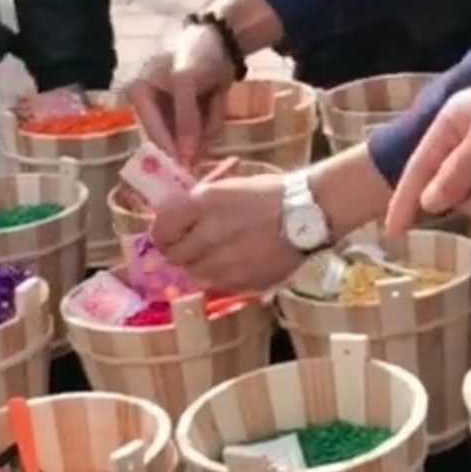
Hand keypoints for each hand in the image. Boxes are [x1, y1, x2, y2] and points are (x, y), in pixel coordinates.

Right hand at [124, 23, 235, 165]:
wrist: (221, 42)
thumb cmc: (196, 54)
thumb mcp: (186, 82)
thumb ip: (185, 118)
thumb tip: (185, 156)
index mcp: (138, 94)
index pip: (152, 132)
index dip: (169, 152)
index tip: (185, 171)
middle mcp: (149, 108)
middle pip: (170, 141)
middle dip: (193, 136)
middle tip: (207, 126)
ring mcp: (171, 116)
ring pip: (190, 140)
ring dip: (207, 125)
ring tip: (213, 96)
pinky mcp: (189, 119)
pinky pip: (204, 134)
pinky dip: (214, 120)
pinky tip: (216, 99)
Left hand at [151, 172, 303, 293]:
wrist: (308, 214)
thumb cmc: (269, 194)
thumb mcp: (227, 187)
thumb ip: (197, 205)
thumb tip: (174, 220)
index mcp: (203, 203)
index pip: (161, 229)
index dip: (161, 233)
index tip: (169, 233)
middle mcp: (209, 234)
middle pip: (175, 256)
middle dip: (178, 251)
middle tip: (190, 246)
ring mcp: (225, 262)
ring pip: (195, 274)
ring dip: (200, 265)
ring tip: (216, 255)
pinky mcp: (242, 281)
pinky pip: (219, 284)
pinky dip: (221, 276)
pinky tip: (235, 263)